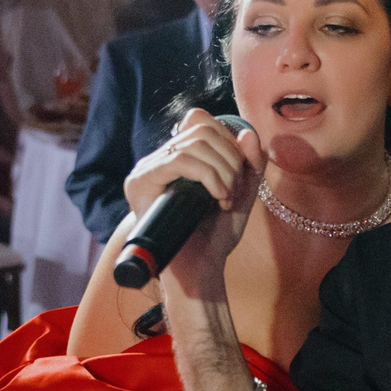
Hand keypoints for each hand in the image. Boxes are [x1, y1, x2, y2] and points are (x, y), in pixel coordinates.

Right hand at [125, 108, 264, 294]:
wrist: (201, 270)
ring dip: (223, 170)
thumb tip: (248, 134)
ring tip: (227, 198)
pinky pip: (178, 160)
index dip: (228, 140)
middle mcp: (160, 159)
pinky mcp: (140, 183)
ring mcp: (147, 169)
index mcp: (179, 157)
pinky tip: (218, 198)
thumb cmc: (216, 235)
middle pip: (202, 128)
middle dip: (230, 157)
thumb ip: (250, 164)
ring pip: (194, 143)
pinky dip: (208, 176)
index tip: (238, 173)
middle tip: (234, 191)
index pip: (200, 121)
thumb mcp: (243, 194)